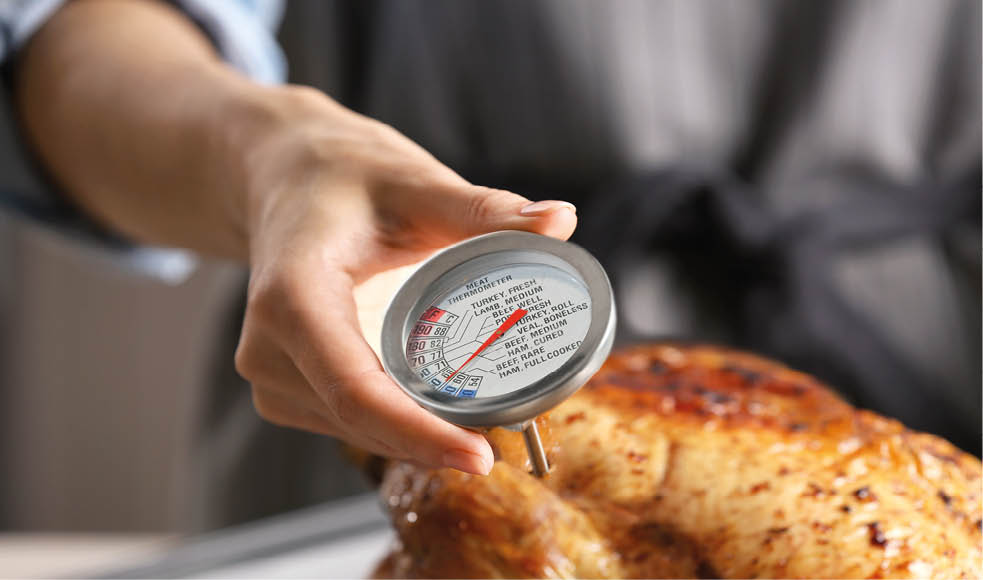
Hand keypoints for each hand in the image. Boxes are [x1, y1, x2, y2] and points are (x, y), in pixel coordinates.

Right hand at [233, 87, 576, 473]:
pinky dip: (397, 424)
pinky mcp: (286, 385)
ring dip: (418, 436)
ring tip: (484, 423)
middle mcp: (269, 345)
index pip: (355, 390)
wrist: (288, 180)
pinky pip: (349, 422)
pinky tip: (440, 410)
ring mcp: (271, 372)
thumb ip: (484, 209)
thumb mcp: (415, 183)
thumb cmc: (344, 176)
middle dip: (434, 441)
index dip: (419, 434)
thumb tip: (559, 221)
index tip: (481, 457)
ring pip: (356, 431)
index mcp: (292, 295)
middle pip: (360, 420)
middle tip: (515, 437)